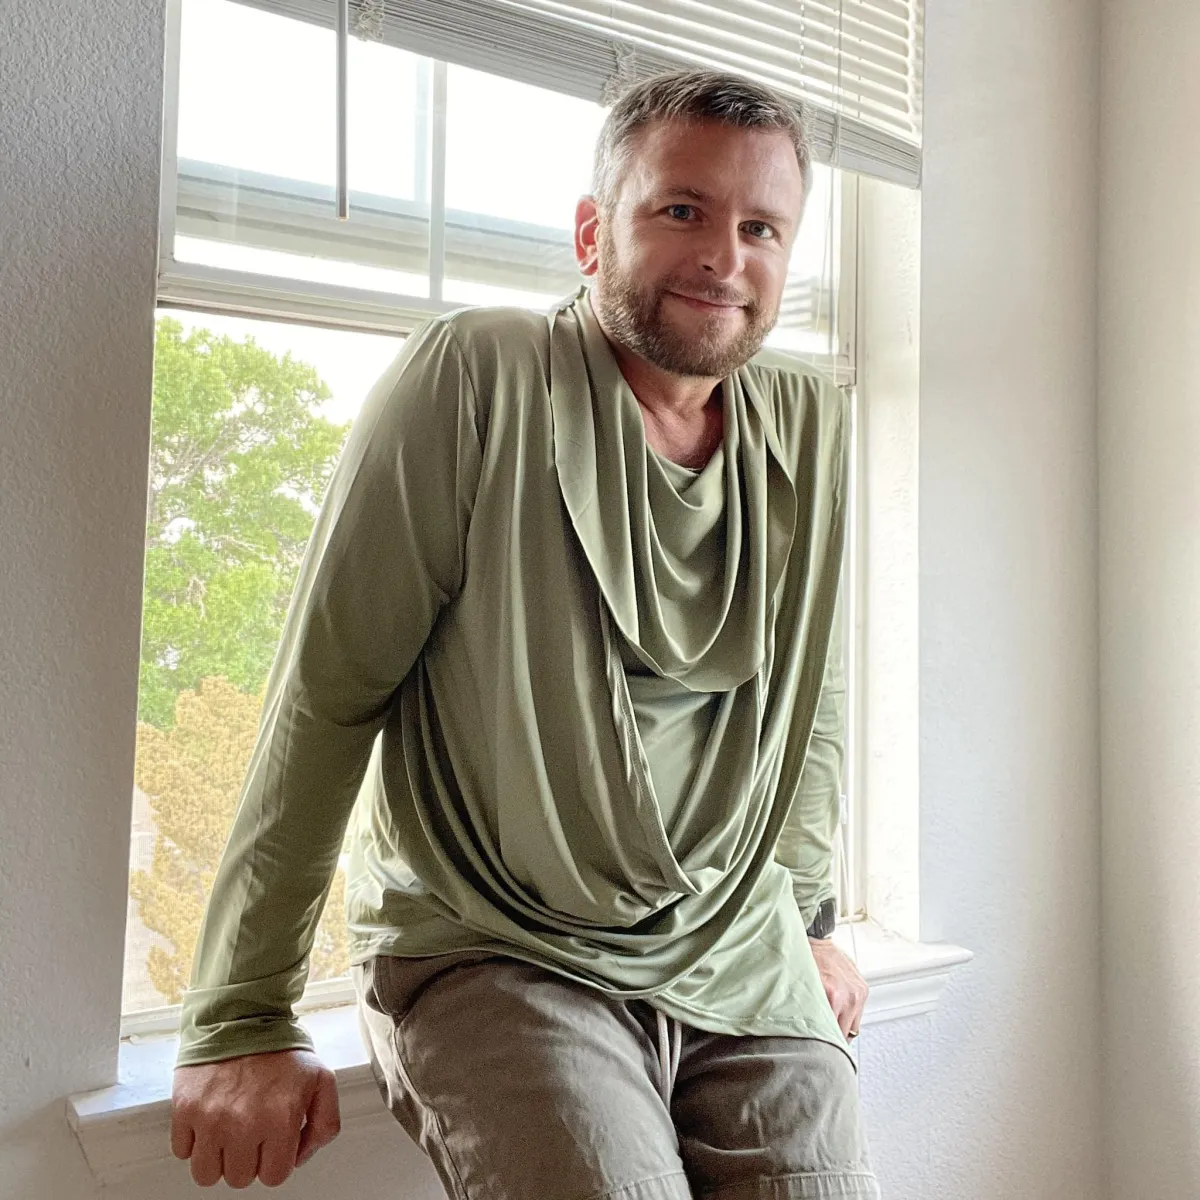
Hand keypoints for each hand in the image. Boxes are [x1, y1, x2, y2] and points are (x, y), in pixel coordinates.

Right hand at [171, 1049, 340, 1187]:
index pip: (274, 1176)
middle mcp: (244, 1124)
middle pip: (239, 1179)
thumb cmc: (280, 1049)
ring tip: (228, 1131)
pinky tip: (209, 1119)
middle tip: (251, 1131)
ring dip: (218, 1158)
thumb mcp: (321, 1080)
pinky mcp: (185, 1110)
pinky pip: (182, 1151)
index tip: (273, 1143)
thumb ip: (324, 1123)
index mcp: (281, 1118)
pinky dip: (194, 1141)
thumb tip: (301, 1156)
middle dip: (248, 1159)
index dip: (275, 1161)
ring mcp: (211, 1119)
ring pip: (206, 1174)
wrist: (242, 1016)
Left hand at [808, 937, 867, 1039]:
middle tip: (821, 1043)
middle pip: (844, 1034)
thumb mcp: (801, 990)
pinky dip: (848, 1017)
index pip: (832, 1035)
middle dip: (833, 1040)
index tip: (818, 1051)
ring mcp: (858, 993)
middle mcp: (849, 996)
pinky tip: (837, 1014)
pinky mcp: (863, 989)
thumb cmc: (805, 962)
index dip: (824, 1045)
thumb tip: (804, 1035)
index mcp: (833, 996)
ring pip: (853, 1028)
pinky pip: (858, 1015)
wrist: (815, 941)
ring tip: (829, 1028)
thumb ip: (808, 1014)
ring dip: (842, 1029)